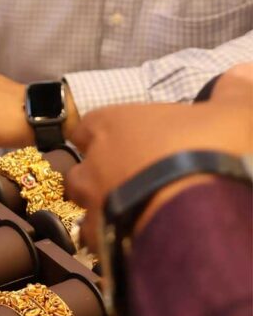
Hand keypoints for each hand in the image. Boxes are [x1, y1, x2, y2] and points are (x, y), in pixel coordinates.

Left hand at [66, 89, 251, 250]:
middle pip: (79, 172)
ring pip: (83, 211)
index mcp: (112, 125)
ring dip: (100, 213)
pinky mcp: (102, 245)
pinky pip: (99, 245)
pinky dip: (111, 245)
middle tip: (126, 184)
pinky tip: (134, 246)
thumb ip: (234, 92)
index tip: (115, 141)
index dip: (99, 135)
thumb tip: (243, 69)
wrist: (199, 217)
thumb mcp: (235, 113)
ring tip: (130, 218)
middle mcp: (92, 166)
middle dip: (96, 179)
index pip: (86, 127)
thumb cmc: (211, 151)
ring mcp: (93, 208)